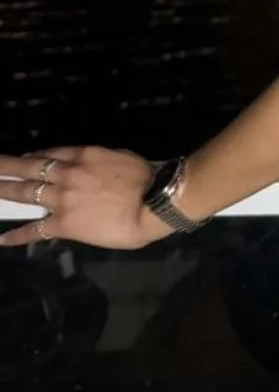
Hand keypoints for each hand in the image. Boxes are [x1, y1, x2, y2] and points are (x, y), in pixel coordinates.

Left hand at [0, 146, 172, 249]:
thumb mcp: (120, 157)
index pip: (50, 153)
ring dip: (4, 191)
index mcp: (82, 155)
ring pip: (25, 193)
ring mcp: (61, 199)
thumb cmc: (145, 178)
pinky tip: (3, 238)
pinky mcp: (62, 223)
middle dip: (6, 166)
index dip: (34, 156)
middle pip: (29, 168)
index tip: (24, 158)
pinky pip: (34, 229)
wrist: (151, 204)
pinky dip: (17, 234)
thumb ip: (99, 161)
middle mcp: (66, 174)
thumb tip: (92, 167)